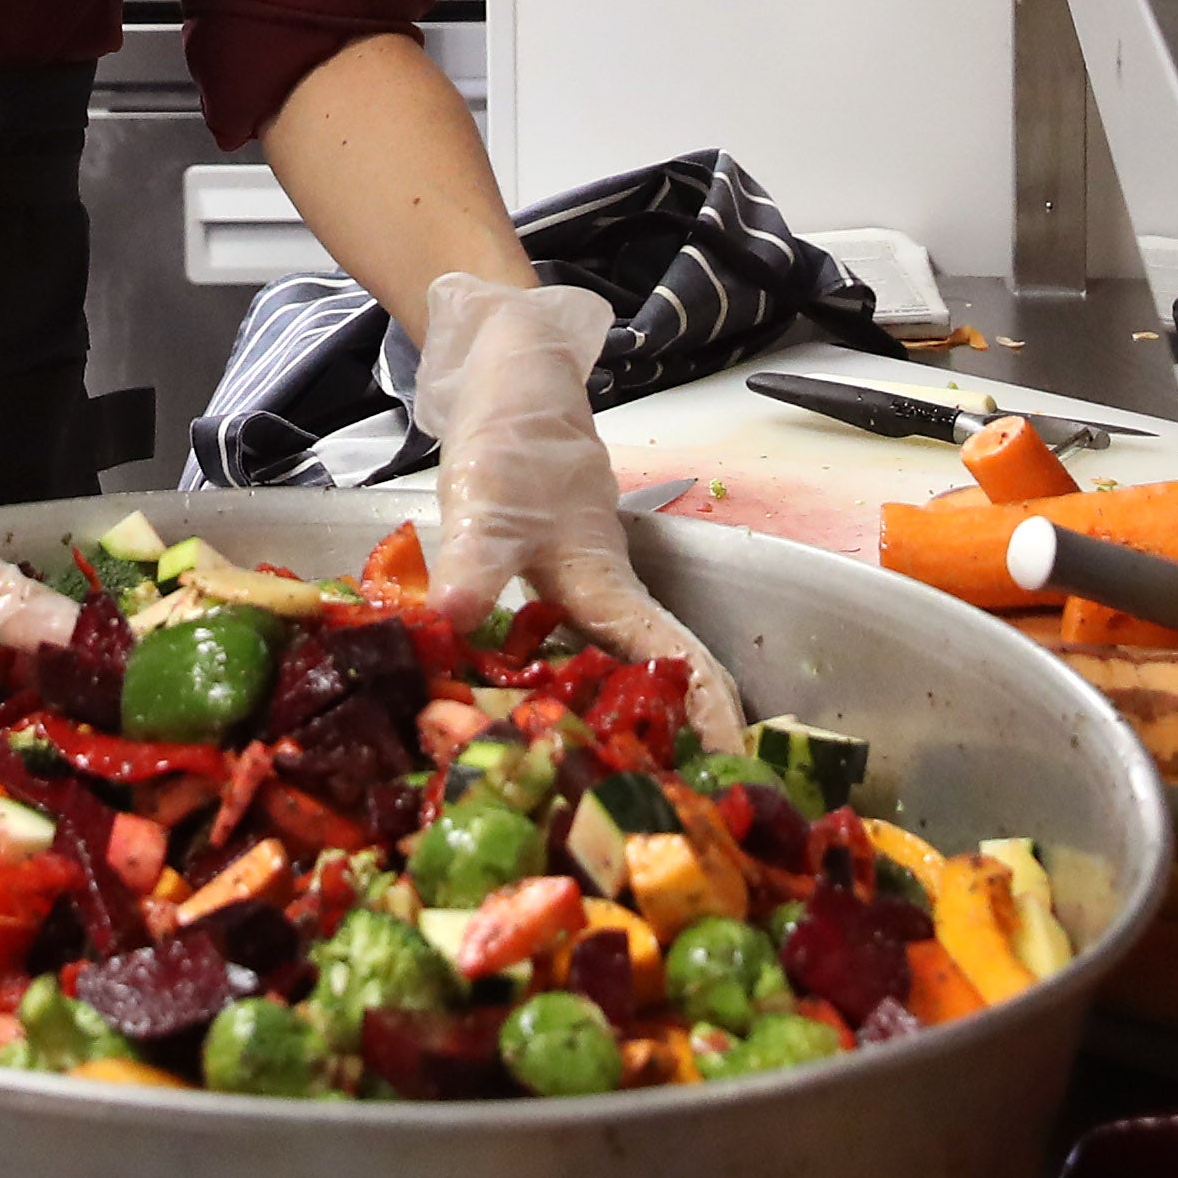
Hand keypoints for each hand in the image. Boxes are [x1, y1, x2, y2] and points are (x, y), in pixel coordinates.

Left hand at [415, 274, 745, 749]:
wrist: (506, 370)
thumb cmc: (513, 431)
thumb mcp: (489, 501)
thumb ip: (476, 564)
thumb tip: (449, 624)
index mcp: (609, 584)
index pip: (679, 659)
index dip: (710, 716)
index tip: (728, 772)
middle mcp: (603, 595)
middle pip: (654, 679)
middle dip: (667, 741)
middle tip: (660, 807)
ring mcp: (577, 589)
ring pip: (610, 669)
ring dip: (615, 721)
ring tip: (598, 786)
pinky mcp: (544, 581)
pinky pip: (563, 652)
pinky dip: (557, 691)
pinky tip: (522, 719)